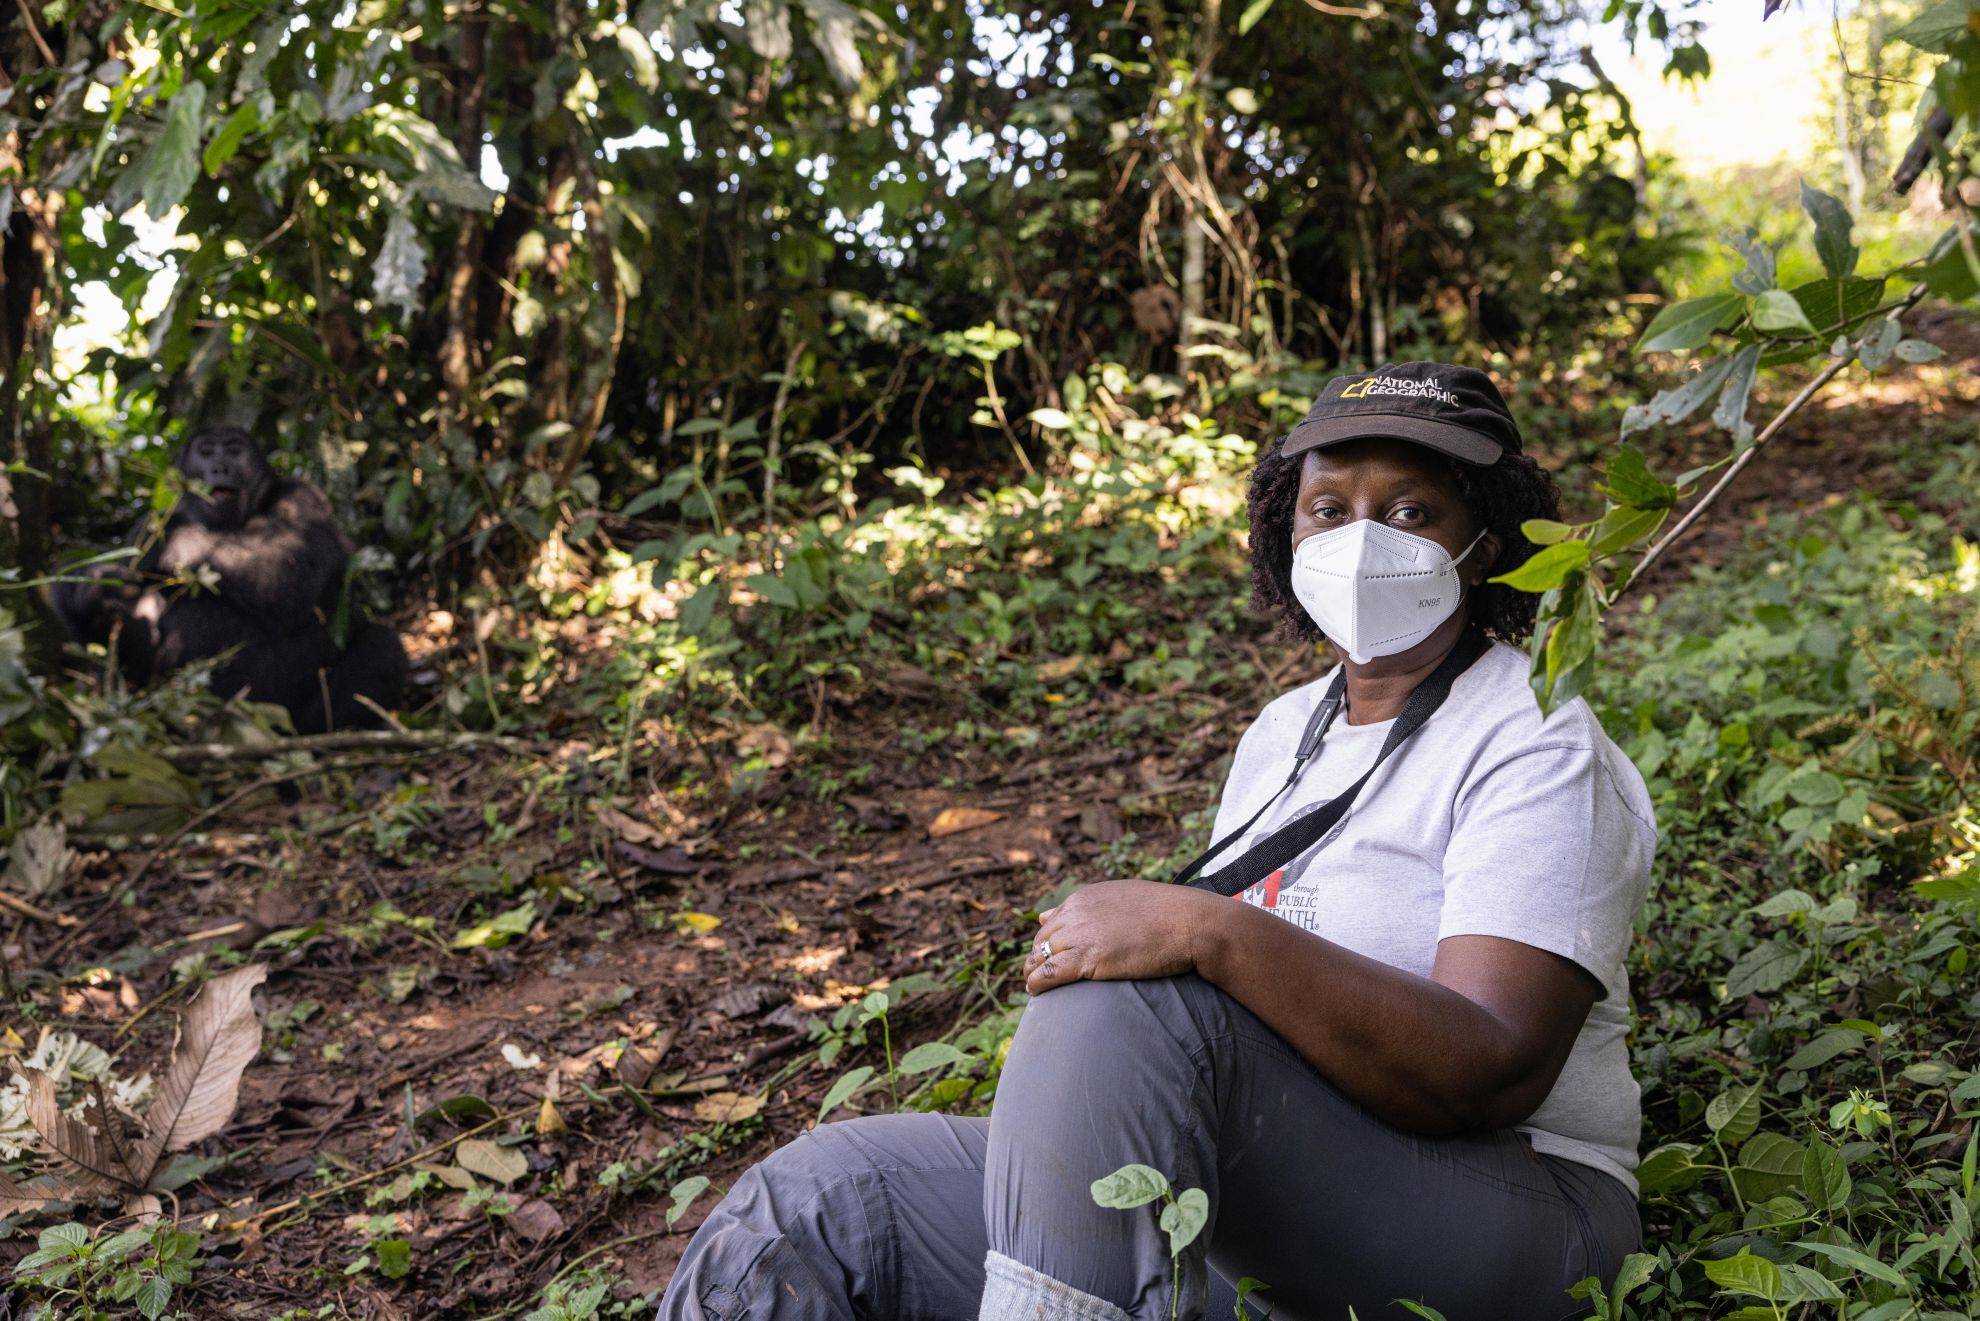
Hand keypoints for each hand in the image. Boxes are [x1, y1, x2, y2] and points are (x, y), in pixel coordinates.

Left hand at [1022, 879, 1227, 995]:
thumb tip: (1048, 915)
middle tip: (1038, 973)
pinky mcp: (1088, 959)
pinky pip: (1049, 973)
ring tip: (1033, 985)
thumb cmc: (1166, 914)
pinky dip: (1037, 983)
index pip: (1052, 922)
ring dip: (1033, 971)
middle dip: (1037, 957)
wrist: (1189, 923)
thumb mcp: (1122, 899)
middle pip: (1042, 940)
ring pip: (1040, 957)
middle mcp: (1077, 913)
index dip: (1048, 941)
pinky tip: (1035, 992)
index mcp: (1085, 897)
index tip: (1049, 955)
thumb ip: (1088, 907)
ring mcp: (1081, 935)